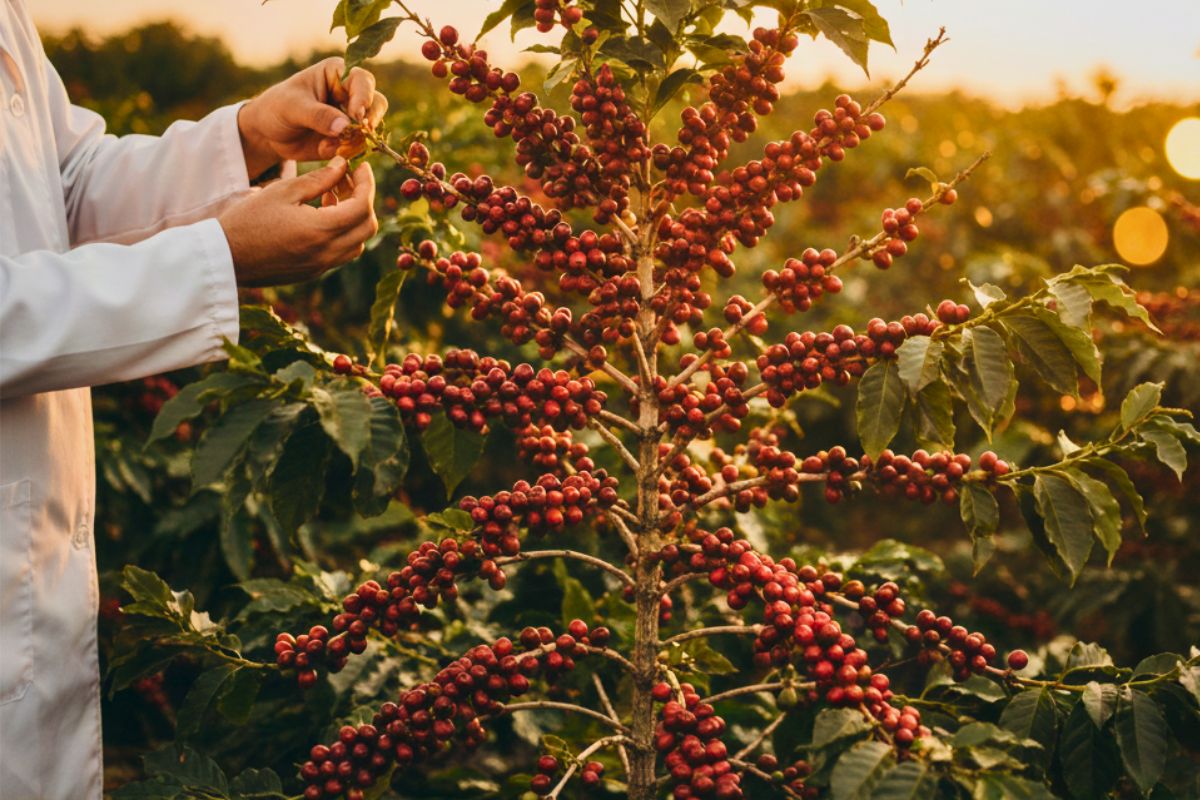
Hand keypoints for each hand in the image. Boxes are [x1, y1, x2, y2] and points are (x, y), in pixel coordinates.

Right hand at [218, 157, 378, 286]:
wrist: (225, 257)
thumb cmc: (248, 219)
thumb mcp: (282, 191)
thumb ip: (318, 179)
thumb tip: (343, 166)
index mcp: (320, 230)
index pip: (362, 206)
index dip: (367, 183)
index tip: (361, 166)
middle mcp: (326, 253)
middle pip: (367, 226)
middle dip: (365, 200)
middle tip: (348, 179)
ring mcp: (321, 266)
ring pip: (357, 242)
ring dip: (354, 218)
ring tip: (332, 195)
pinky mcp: (313, 272)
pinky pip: (341, 253)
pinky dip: (343, 233)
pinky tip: (322, 215)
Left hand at [237, 58, 388, 178]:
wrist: (268, 133)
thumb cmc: (277, 108)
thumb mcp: (293, 108)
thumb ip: (318, 115)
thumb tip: (344, 127)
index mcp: (338, 73)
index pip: (362, 81)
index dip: (363, 98)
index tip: (355, 116)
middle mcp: (350, 93)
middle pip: (376, 104)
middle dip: (368, 121)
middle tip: (356, 133)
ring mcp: (351, 117)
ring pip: (372, 128)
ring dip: (356, 139)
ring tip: (329, 145)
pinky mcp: (349, 137)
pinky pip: (359, 145)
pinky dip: (347, 151)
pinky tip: (325, 150)